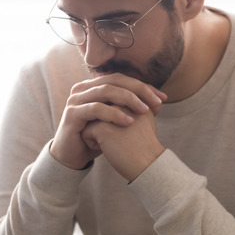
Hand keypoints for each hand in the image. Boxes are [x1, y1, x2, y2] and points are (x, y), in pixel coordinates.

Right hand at [50, 73, 166, 169]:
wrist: (74, 156)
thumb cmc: (98, 137)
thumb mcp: (118, 119)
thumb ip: (132, 107)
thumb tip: (160, 99)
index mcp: (95, 86)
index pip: (123, 79)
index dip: (143, 86)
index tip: (163, 98)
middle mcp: (84, 88)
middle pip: (115, 81)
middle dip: (139, 90)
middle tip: (156, 102)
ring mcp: (76, 99)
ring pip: (106, 91)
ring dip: (128, 99)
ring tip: (145, 110)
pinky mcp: (72, 114)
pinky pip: (96, 109)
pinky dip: (114, 114)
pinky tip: (128, 122)